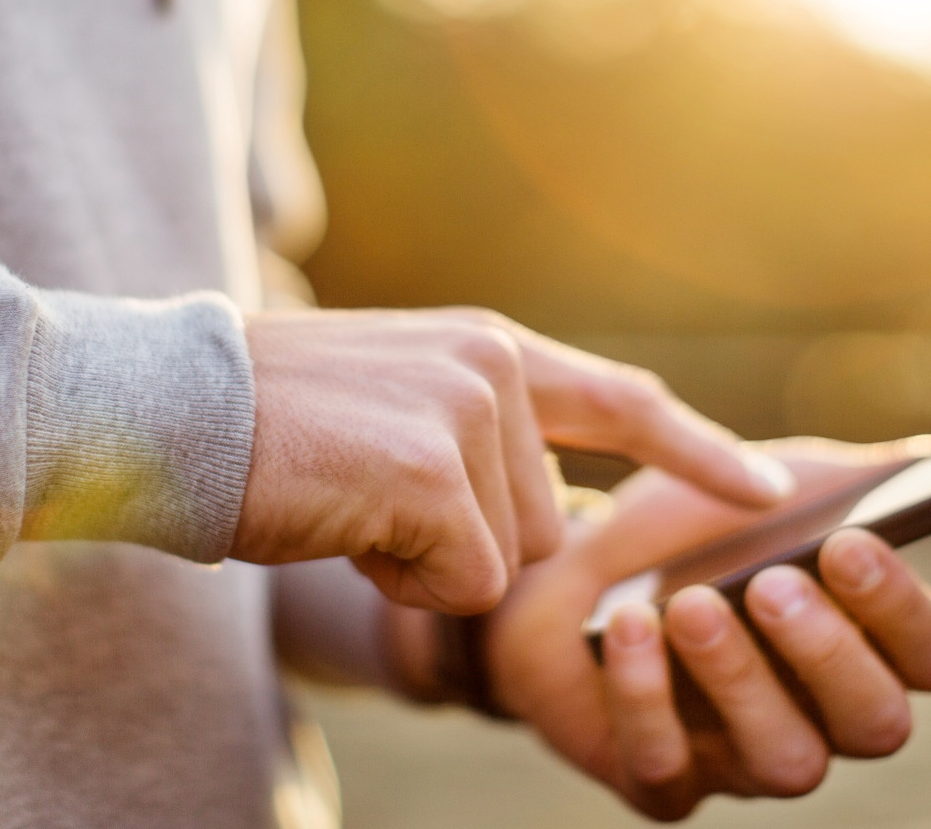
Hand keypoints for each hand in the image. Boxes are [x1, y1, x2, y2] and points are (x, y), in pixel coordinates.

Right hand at [234, 308, 790, 613]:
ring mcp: (464, 411)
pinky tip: (339, 524)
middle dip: (464, 544)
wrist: (160, 412)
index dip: (698, 452)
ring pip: (504, 561)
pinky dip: (401, 583)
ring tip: (344, 500)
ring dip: (425, 564)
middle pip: (545, 524)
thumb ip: (474, 441)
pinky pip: (463, 583)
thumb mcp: (388, 406)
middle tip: (364, 498)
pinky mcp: (431, 469)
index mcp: (485, 347)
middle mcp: (489, 365)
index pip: (619, 398)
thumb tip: (548, 526)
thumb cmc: (263, 428)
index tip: (770, 490)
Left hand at [477, 446, 930, 820]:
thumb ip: (883, 481)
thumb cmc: (693, 530)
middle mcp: (823, 720)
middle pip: (876, 725)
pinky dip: (645, 694)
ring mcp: (743, 762)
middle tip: (771, 580)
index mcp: (868, 649)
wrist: (568, 564)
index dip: (901, 608)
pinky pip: (667, 769)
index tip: (850, 542)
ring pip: (787, 763)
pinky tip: (625, 627)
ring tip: (693, 603)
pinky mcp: (661, 783)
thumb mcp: (788, 486)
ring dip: (742, 679)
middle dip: (829, 652)